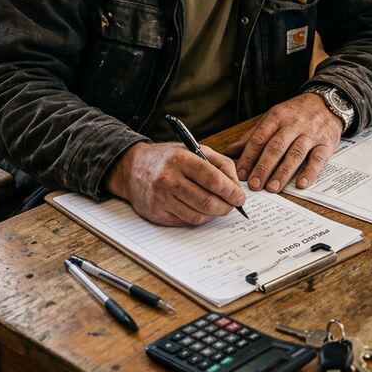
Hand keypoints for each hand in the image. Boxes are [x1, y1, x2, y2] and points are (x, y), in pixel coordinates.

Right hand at [105, 141, 245, 225]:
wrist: (132, 168)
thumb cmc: (168, 158)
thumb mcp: (193, 149)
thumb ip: (219, 163)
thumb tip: (236, 186)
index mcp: (180, 159)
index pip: (212, 179)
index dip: (230, 191)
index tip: (240, 197)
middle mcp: (169, 178)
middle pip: (207, 201)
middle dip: (226, 206)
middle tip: (232, 205)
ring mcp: (161, 198)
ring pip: (198, 215)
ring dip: (214, 214)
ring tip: (218, 207)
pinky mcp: (157, 213)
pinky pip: (186, 222)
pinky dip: (199, 218)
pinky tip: (201, 210)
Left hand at [227, 93, 341, 192]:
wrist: (327, 102)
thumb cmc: (296, 113)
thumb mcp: (273, 117)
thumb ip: (253, 135)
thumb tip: (230, 150)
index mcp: (277, 117)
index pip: (259, 138)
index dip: (249, 157)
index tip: (241, 174)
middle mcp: (293, 125)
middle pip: (276, 147)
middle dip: (264, 167)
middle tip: (255, 185)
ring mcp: (311, 134)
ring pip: (295, 154)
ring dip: (283, 173)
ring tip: (272, 188)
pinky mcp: (326, 144)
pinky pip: (317, 159)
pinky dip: (309, 172)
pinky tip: (300, 184)